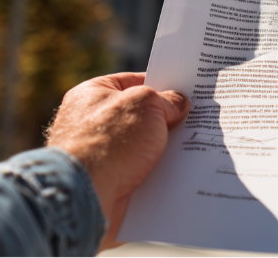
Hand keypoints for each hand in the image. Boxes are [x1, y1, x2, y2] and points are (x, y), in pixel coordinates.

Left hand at [45, 72, 189, 249]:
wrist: (85, 195)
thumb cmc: (108, 142)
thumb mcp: (147, 104)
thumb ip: (166, 99)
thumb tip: (178, 103)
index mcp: (91, 93)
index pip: (133, 82)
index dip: (161, 84)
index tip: (185, 91)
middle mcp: (89, 122)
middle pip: (139, 115)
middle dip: (164, 120)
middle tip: (192, 120)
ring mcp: (96, 153)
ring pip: (140, 146)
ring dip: (161, 148)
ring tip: (188, 147)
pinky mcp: (104, 180)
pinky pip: (137, 171)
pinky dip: (154, 171)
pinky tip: (174, 171)